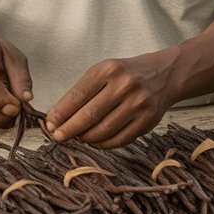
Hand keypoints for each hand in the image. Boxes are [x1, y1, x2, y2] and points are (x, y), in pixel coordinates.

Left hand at [45, 53, 176, 147]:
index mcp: (109, 70)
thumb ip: (82, 92)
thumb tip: (57, 118)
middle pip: (89, 115)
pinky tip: (95, 140)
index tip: (49, 124)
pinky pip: (119, 140)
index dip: (61, 113)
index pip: (78, 95)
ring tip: (78, 137)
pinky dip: (102, 144)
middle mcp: (125, 85)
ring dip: (85, 138)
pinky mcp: (147, 121)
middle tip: (57, 136)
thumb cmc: (126, 74)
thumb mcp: (104, 72)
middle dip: (69, 129)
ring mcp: (138, 104)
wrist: (164, 74)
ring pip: (103, 130)